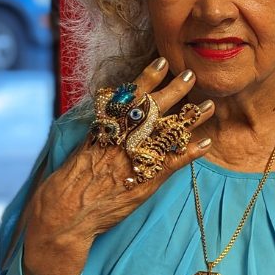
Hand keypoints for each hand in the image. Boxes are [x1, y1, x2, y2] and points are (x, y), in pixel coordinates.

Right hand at [21, 57, 215, 274]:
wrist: (66, 213)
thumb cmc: (70, 181)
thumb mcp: (83, 146)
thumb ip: (102, 129)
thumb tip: (114, 112)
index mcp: (107, 129)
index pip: (130, 98)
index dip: (147, 78)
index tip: (161, 61)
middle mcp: (122, 139)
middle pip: (153, 109)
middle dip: (174, 90)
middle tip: (191, 74)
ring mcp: (135, 159)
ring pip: (167, 133)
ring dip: (190, 118)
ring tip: (209, 104)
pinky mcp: (144, 181)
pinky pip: (171, 164)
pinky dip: (189, 153)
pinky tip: (205, 144)